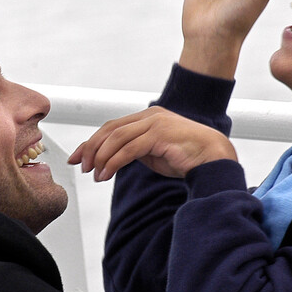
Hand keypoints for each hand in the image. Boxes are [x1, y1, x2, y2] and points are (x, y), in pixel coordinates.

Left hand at [68, 107, 237, 181]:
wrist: (214, 158)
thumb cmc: (186, 157)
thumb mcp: (154, 152)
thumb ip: (135, 150)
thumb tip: (111, 159)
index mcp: (148, 117)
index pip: (113, 127)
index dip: (92, 141)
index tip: (78, 156)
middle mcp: (150, 116)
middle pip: (110, 130)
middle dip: (90, 148)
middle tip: (80, 165)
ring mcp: (155, 123)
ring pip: (116, 139)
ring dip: (100, 158)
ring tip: (94, 174)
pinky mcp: (158, 135)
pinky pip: (127, 150)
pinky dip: (112, 163)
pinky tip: (105, 174)